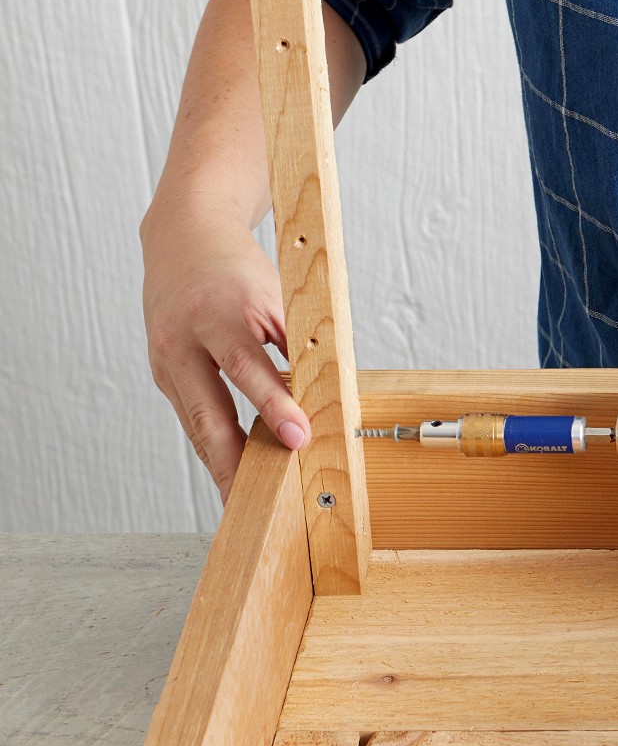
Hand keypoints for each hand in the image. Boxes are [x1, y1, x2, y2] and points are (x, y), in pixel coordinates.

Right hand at [141, 192, 308, 499]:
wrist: (183, 240)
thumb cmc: (238, 270)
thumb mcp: (275, 295)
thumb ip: (297, 342)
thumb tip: (326, 391)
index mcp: (218, 314)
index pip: (248, 368)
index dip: (275, 406)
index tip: (299, 438)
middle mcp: (184, 341)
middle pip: (208, 413)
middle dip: (234, 462)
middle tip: (256, 502)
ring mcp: (167, 362)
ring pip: (195, 426)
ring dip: (220, 467)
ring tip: (243, 506)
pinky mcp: (163, 375)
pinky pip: (191, 418)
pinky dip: (212, 447)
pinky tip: (231, 474)